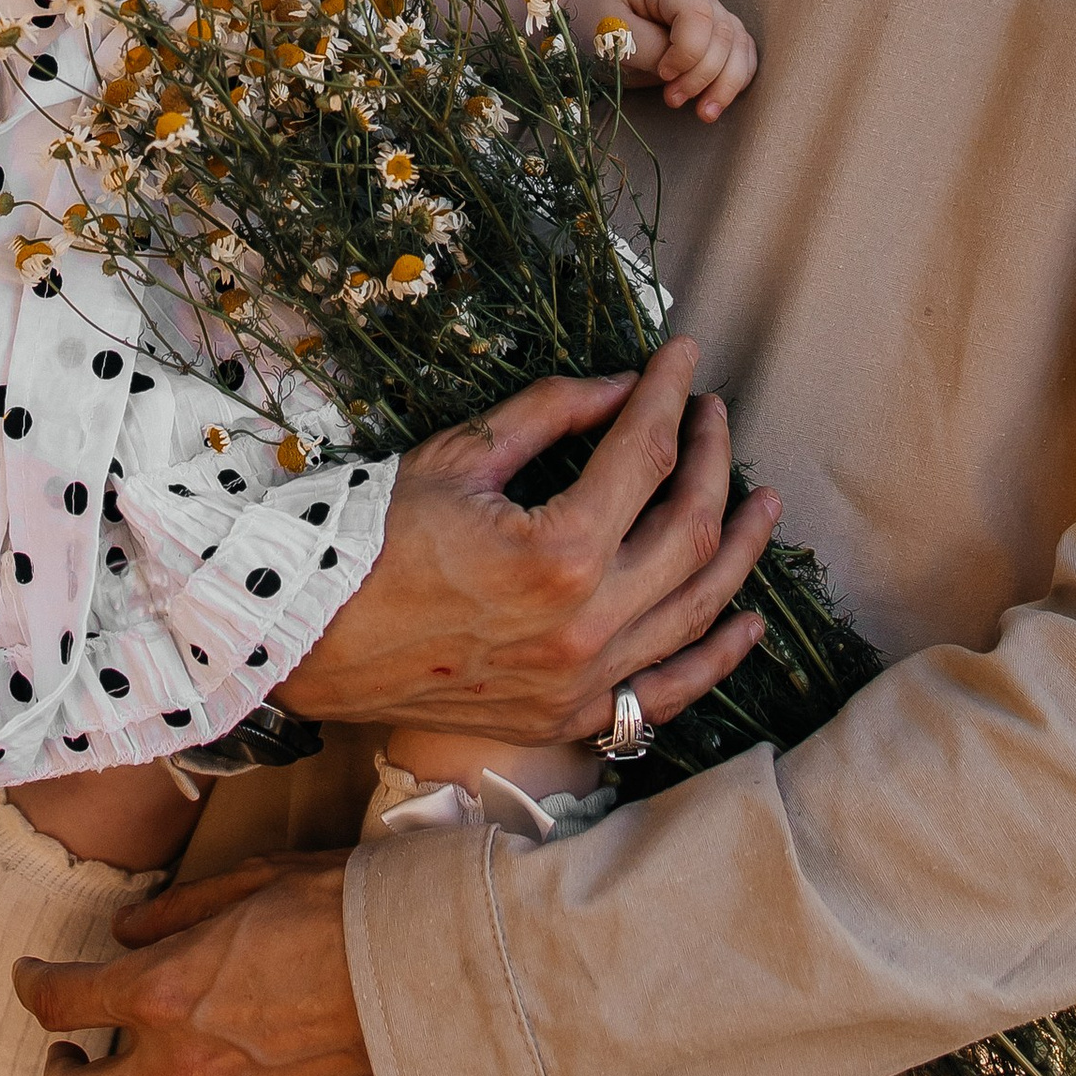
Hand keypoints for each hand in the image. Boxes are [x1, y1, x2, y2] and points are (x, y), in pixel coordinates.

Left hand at [19, 855, 383, 1075]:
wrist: (432, 974)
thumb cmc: (345, 910)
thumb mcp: (254, 880)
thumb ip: (177, 910)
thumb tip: (124, 932)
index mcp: (164, 989)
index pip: (61, 1000)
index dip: (34, 986)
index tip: (33, 978)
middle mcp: (180, 1065)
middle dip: (58, 1074)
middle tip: (70, 1053)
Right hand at [274, 343, 774, 745]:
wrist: (313, 636)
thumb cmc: (375, 536)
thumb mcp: (460, 454)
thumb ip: (551, 413)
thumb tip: (623, 387)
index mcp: (559, 552)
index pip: (644, 456)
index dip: (670, 399)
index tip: (683, 360)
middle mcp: (587, 624)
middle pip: (688, 531)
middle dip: (713, 462)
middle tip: (714, 416)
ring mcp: (583, 680)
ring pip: (696, 611)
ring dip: (738, 551)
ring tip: (762, 504)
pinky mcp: (569, 715)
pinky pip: (667, 692)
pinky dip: (715, 657)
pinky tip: (746, 622)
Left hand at [603, 0, 758, 121]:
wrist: (595, 25)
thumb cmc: (598, 24)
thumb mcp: (610, 34)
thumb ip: (647, 48)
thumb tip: (678, 69)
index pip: (696, 12)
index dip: (688, 50)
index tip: (663, 74)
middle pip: (722, 33)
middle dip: (702, 75)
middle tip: (672, 100)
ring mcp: (710, 13)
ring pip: (739, 47)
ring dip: (725, 85)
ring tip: (703, 113)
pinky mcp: (717, 37)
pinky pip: (743, 57)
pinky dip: (735, 82)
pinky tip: (714, 103)